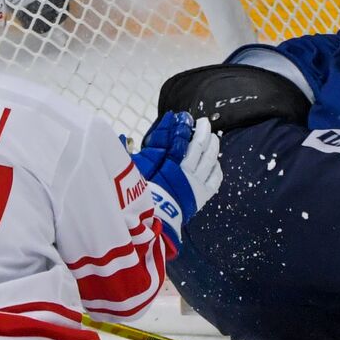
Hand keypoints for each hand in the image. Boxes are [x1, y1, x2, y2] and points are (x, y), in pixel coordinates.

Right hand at [132, 112, 220, 250]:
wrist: (156, 222)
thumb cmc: (144, 196)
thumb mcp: (136, 171)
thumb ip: (133, 154)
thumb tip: (122, 138)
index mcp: (170, 164)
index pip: (179, 139)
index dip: (182, 126)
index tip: (182, 117)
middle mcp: (187, 171)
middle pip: (200, 146)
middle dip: (203, 131)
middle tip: (204, 122)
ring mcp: (198, 182)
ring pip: (211, 159)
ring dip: (213, 145)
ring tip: (213, 137)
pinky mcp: (204, 194)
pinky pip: (215, 178)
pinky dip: (217, 167)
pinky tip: (216, 161)